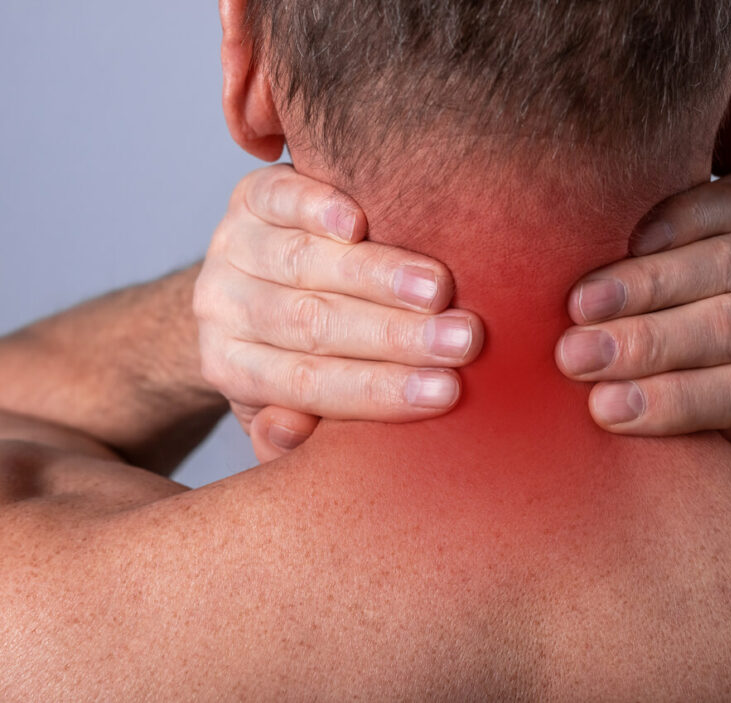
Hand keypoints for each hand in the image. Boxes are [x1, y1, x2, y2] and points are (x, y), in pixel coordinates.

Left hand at [194, 165, 482, 458]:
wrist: (248, 280)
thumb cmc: (294, 355)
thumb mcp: (289, 409)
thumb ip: (291, 438)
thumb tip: (292, 431)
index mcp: (233, 369)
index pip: (309, 384)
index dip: (379, 389)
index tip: (447, 392)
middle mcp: (224, 308)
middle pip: (310, 323)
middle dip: (393, 335)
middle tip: (462, 340)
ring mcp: (233, 247)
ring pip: (301, 262)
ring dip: (376, 275)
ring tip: (438, 289)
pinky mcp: (249, 198)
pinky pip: (277, 199)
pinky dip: (317, 208)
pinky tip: (359, 220)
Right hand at [558, 161, 730, 457]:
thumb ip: (730, 425)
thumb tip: (686, 461)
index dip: (677, 401)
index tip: (604, 410)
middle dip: (649, 344)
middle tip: (575, 356)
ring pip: (729, 265)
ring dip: (649, 286)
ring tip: (582, 304)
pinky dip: (679, 222)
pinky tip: (632, 241)